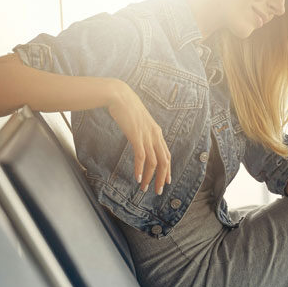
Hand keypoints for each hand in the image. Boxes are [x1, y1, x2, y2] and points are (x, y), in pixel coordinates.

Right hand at [106, 81, 170, 195]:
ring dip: (150, 177)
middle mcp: (155, 135)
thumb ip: (142, 131)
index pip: (166, 154)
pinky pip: (141, 156)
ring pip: (154, 162)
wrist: (119, 95)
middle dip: (161, 178)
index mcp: (156, 132)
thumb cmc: (126, 107)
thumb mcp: (139, 121)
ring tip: (145, 188)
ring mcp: (146, 135)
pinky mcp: (137, 136)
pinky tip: (138, 178)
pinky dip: (140, 169)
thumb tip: (139, 139)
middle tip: (158, 191)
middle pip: (164, 161)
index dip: (167, 169)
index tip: (166, 181)